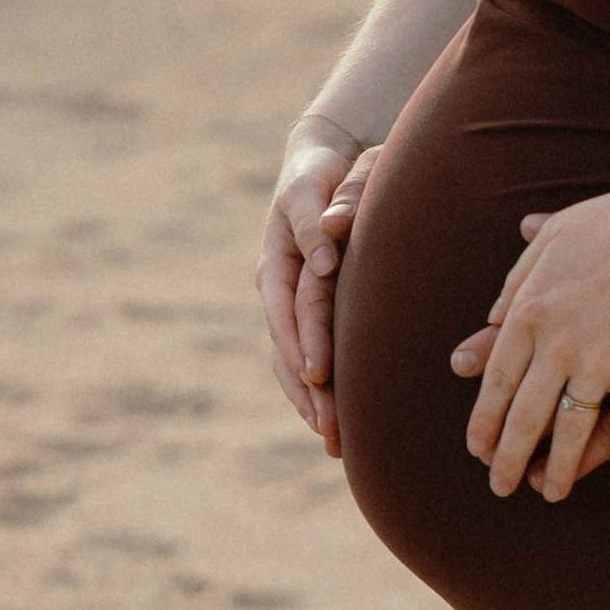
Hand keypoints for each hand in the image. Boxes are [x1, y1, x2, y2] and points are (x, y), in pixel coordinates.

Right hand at [257, 127, 381, 452]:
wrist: (317, 169)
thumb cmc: (319, 174)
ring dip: (310, 403)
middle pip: (286, 351)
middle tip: (332, 429)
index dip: (301, 344)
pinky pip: (304, 359)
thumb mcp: (312, 186)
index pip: (285, 313)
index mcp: (275, 263)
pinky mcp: (305, 314)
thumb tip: (324, 255)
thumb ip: (314, 217)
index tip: (320, 377)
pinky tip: (334, 422)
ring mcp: (289, 306)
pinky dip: (316, 391)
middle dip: (306, 392)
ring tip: (334, 441)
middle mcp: (277, 291)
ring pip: (292, 364)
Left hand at [458, 189, 609, 501]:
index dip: (487, 420)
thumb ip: (525, 271)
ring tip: (554, 493)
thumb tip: (497, 307)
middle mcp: (560, 344)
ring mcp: (604, 365)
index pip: (500, 380)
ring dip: (563, 470)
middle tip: (501, 487)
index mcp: (534, 311)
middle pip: (527, 417)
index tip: (478, 448)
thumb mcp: (565, 231)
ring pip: (574, 434)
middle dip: (510, 459)